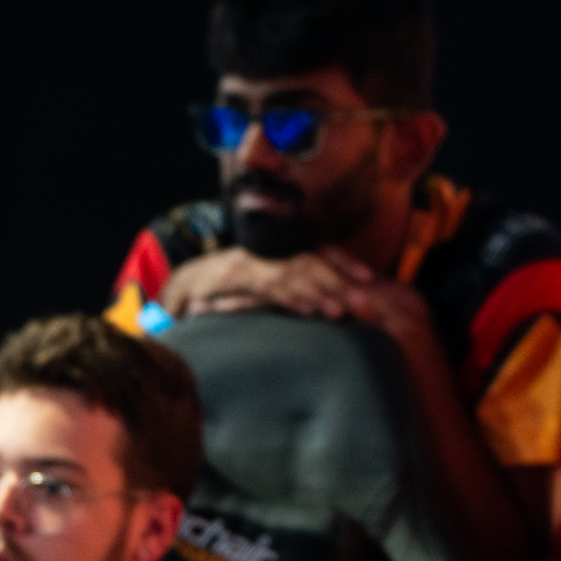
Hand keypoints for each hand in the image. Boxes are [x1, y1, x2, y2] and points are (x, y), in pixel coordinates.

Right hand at [161, 247, 351, 319]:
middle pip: (311, 261)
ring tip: (340, 311)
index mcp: (281, 249)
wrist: (189, 281)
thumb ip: (298, 287)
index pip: (320, 251)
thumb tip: (335, 301)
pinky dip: (289, 298)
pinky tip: (307, 311)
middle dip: (339, 281)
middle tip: (363, 301)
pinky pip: (267, 285)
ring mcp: (253, 261)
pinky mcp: (235, 275)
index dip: (346, 262)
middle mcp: (270, 250)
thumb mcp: (270, 283)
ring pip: (293, 273)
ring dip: (318, 292)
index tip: (370, 277)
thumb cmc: (235, 286)